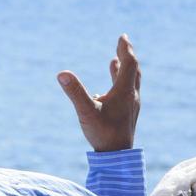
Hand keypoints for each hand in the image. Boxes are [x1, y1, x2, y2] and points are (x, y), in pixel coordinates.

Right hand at [57, 35, 140, 151]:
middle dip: (127, 56)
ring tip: (115, 60)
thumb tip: (62, 73)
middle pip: (133, 71)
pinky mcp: (126, 115)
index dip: (125, 49)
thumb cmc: (103, 134)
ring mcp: (130, 106)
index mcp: (125, 92)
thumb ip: (74, 92)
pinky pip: (124, 95)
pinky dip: (118, 85)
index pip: (129, 64)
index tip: (122, 37)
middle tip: (123, 42)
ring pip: (130, 83)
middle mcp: (132, 97)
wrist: (117, 158)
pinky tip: (105, 91)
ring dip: (124, 70)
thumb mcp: (86, 112)